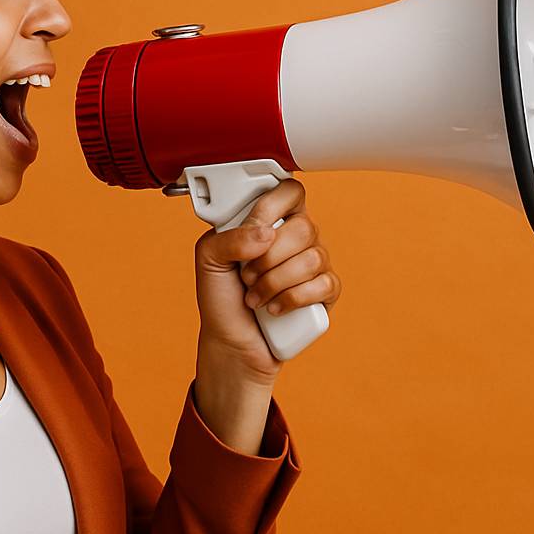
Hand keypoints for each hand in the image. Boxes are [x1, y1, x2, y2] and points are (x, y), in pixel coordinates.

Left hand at [194, 178, 341, 380]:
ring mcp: (313, 265)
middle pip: (304, 227)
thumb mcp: (208, 258)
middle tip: (247, 274)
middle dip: (268, 258)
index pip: (289, 191)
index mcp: (269, 221)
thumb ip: (229, 237)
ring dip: (275, 283)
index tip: (253, 228)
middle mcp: (295, 238)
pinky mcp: (325, 293)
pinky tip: (274, 309)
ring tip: (255, 296)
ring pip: (313, 258)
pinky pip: (325, 285)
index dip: (272, 208)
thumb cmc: (220, 297)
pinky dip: (293, 299)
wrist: (231, 341)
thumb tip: (265, 233)